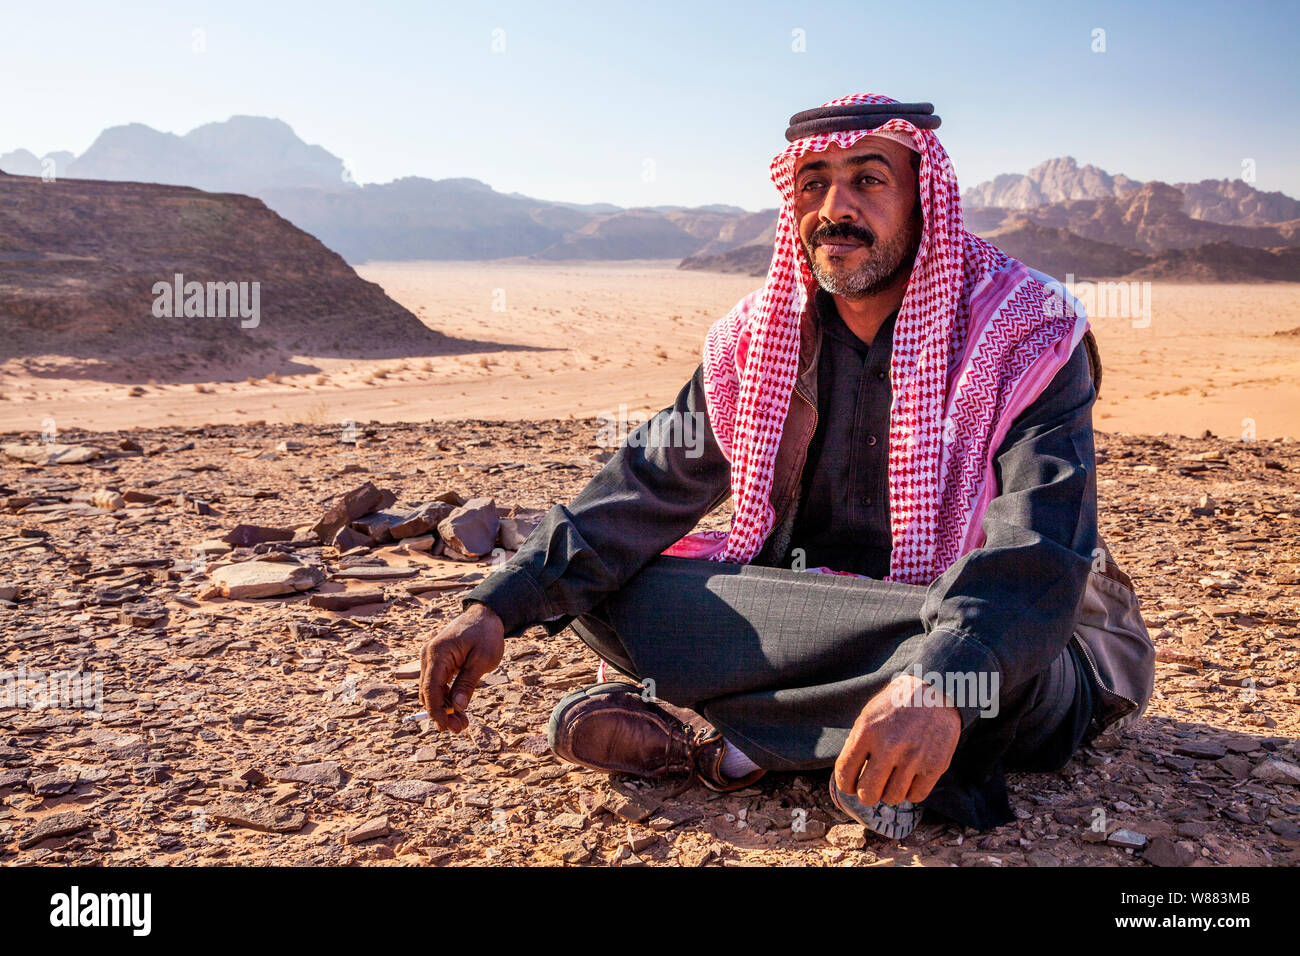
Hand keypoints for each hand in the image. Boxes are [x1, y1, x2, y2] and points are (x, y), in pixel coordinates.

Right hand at [418, 602, 505, 732]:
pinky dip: (446, 697)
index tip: (445, 727)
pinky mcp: (437, 661)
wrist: (485, 615)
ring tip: (462, 722)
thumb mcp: (482, 660)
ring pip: (431, 690)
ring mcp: (431, 658)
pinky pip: (437, 683)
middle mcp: (429, 655)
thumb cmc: (486, 634)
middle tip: (460, 728)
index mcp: (438, 653)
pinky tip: (458, 707)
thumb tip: (458, 707)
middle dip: (441, 713)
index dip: (435, 711)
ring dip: (444, 707)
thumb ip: (468, 683)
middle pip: (428, 692)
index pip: (430, 688)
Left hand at [833, 673, 960, 806]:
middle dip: (866, 794)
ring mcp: (913, 758)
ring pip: (892, 798)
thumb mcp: (869, 716)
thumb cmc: (896, 705)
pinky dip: (910, 792)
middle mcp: (889, 746)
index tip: (850, 785)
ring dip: (889, 793)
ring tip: (891, 780)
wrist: (935, 690)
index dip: (845, 785)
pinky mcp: (935, 765)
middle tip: (870, 789)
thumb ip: (857, 744)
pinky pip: (916, 796)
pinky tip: (909, 780)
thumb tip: (849, 777)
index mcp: (866, 732)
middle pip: (868, 793)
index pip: (845, 774)